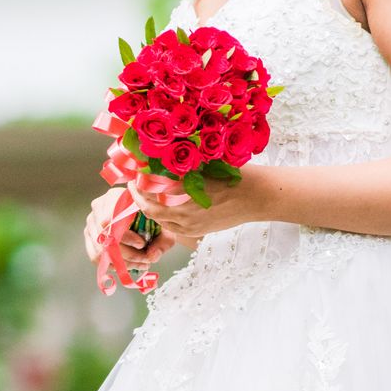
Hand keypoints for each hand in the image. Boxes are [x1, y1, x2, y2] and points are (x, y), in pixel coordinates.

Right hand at [83, 186, 178, 269]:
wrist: (147, 215)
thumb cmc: (155, 218)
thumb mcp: (165, 226)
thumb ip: (162, 242)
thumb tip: (152, 256)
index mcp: (115, 197)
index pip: (110, 220)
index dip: (126, 236)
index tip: (142, 244)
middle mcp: (98, 207)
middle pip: (104, 237)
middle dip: (127, 254)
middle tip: (145, 259)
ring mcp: (91, 222)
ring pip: (100, 251)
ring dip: (122, 262)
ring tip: (140, 263)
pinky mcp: (90, 236)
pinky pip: (96, 257)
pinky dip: (114, 265)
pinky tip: (130, 264)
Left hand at [127, 166, 262, 239]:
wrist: (257, 197)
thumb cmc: (233, 175)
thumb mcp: (204, 164)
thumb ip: (179, 166)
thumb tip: (156, 159)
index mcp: (184, 193)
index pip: (149, 191)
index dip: (138, 183)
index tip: (133, 174)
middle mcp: (184, 213)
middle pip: (150, 209)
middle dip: (139, 198)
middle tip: (134, 185)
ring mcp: (190, 225)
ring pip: (160, 220)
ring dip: (150, 208)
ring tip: (147, 195)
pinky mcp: (197, 232)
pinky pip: (173, 227)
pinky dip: (164, 217)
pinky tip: (164, 207)